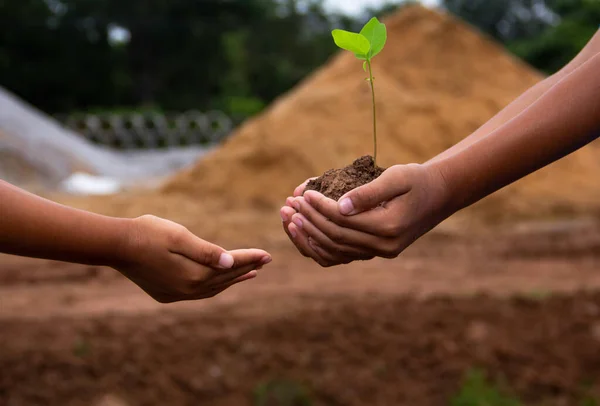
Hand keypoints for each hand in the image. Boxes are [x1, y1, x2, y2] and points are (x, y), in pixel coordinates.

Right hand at [114, 215, 270, 302]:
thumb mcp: (179, 237)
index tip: (268, 254)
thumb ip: (206, 251)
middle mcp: (188, 290)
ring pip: (213, 289)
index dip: (250, 259)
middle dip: (246, 268)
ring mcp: (177, 294)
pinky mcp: (167, 294)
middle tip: (266, 261)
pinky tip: (219, 280)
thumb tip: (231, 262)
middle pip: (225, 279)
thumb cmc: (148, 234)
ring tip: (251, 273)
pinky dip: (214, 286)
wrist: (116, 245)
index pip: (230, 267)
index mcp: (193, 275)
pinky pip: (199, 292)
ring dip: (232, 280)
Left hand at [280, 164, 448, 266]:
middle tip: (288, 206)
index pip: (343, 220)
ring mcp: (380, 253)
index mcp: (389, 228)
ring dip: (308, 236)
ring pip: (335, 251)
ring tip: (288, 219)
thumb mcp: (397, 177)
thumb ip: (369, 192)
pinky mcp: (375, 252)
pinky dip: (320, 247)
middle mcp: (384, 246)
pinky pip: (341, 256)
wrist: (439, 195)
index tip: (303, 194)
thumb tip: (340, 206)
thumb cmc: (416, 180)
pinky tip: (303, 234)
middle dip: (309, 220)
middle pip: (335, 237)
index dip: (320, 208)